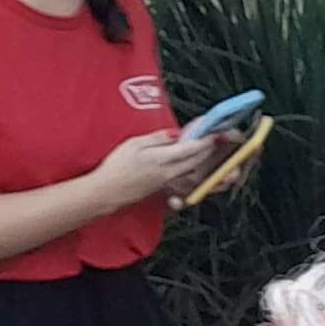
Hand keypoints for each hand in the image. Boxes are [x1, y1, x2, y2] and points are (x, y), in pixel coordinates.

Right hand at [102, 127, 221, 207]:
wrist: (108, 191)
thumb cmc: (116, 166)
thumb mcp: (134, 144)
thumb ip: (157, 139)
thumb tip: (174, 134)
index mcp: (161, 160)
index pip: (189, 149)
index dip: (204, 142)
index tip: (214, 134)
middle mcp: (168, 173)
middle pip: (195, 162)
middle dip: (208, 150)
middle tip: (216, 140)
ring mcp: (167, 183)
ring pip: (192, 171)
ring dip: (202, 161)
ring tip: (208, 151)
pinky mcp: (164, 188)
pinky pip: (184, 178)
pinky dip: (192, 169)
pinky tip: (192, 164)